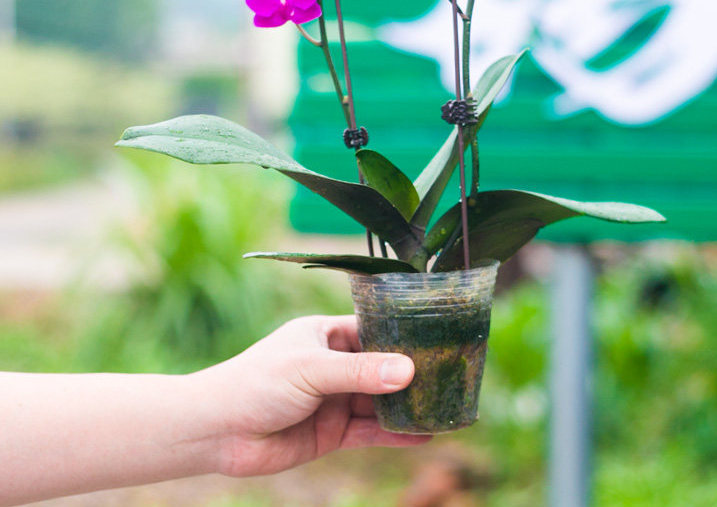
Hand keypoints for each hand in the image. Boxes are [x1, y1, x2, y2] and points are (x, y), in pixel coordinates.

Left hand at [195, 315, 429, 476]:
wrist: (217, 432)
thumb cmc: (256, 382)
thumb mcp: (311, 369)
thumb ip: (360, 372)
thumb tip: (409, 371)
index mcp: (327, 334)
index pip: (375, 329)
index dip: (405, 334)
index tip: (439, 337)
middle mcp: (334, 364)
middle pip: (383, 367)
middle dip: (412, 373)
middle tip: (452, 375)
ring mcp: (334, 399)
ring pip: (380, 401)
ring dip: (408, 406)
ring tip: (445, 406)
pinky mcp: (332, 432)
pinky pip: (370, 432)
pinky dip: (395, 434)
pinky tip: (423, 435)